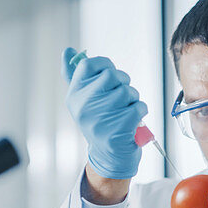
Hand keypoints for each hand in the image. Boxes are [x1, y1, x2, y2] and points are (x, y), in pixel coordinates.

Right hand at [62, 47, 147, 179]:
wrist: (109, 156)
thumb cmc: (100, 122)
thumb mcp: (84, 100)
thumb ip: (75, 75)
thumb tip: (67, 51)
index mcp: (74, 96)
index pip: (88, 65)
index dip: (105, 65)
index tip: (110, 76)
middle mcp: (83, 107)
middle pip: (111, 75)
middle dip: (123, 82)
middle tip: (121, 96)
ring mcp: (99, 120)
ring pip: (127, 91)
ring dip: (133, 98)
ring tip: (125, 110)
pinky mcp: (117, 131)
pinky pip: (138, 106)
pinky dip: (140, 111)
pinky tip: (132, 120)